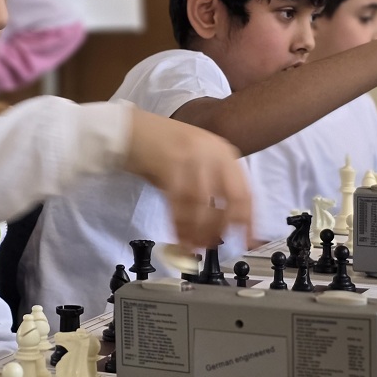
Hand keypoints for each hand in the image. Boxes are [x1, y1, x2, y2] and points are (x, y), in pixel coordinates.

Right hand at [123, 108, 252, 248]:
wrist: (128, 130)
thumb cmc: (160, 148)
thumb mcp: (194, 162)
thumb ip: (208, 188)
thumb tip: (216, 226)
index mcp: (224, 153)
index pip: (246, 193)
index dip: (248, 222)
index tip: (247, 242)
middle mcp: (214, 153)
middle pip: (231, 199)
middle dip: (221, 227)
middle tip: (210, 245)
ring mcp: (193, 157)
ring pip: (204, 205)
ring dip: (198, 230)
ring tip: (192, 246)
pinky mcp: (170, 164)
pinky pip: (179, 203)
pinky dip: (180, 224)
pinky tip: (179, 236)